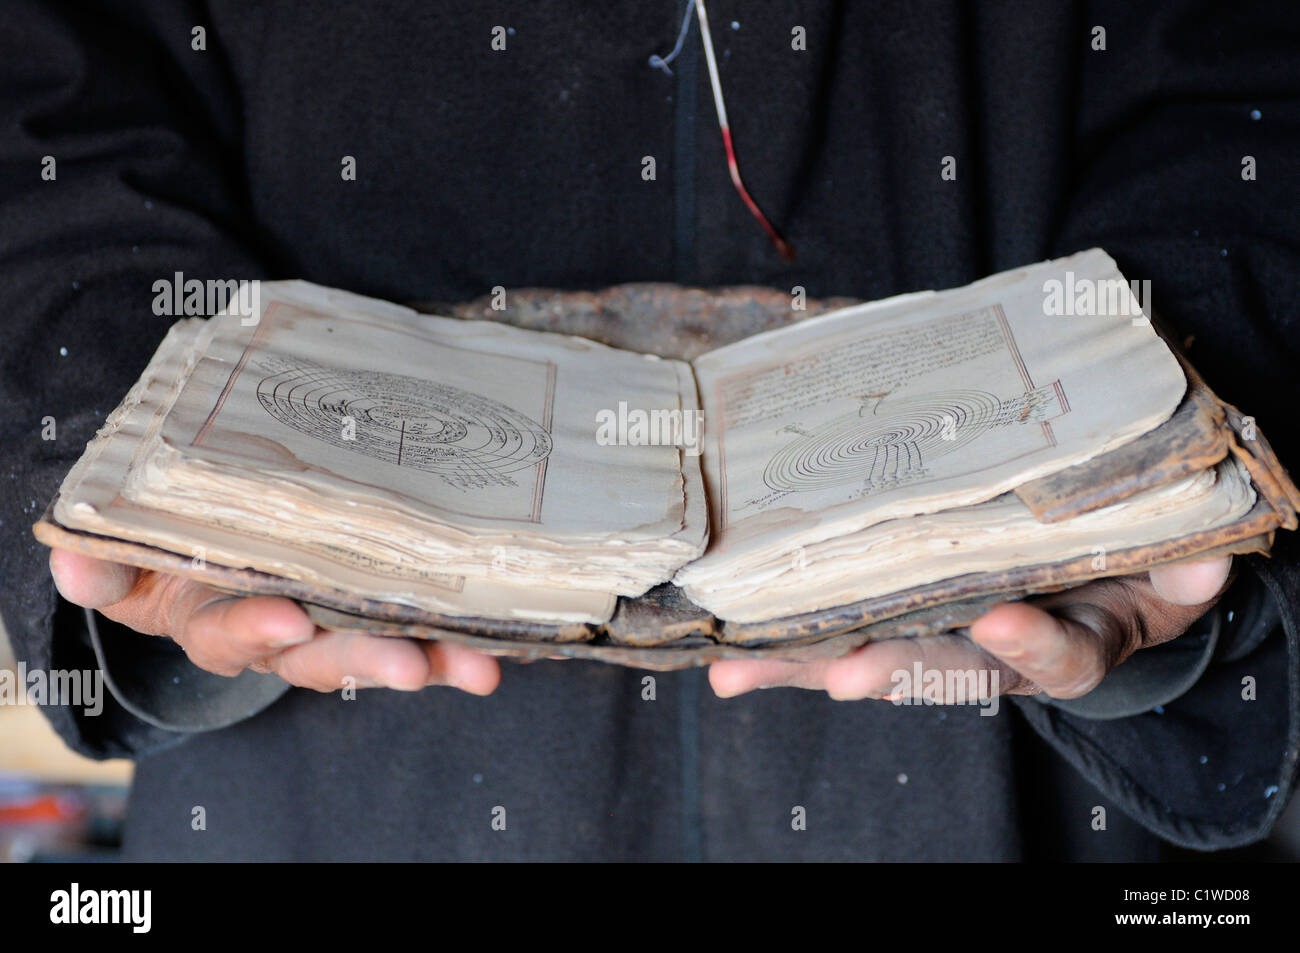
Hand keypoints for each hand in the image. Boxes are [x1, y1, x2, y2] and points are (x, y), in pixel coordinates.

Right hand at [48, 549, 500, 694]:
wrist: (216, 537)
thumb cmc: (174, 546)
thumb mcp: (127, 557)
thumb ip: (105, 561)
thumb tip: (73, 561)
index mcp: (213, 616)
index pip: (231, 630)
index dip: (256, 628)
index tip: (288, 617)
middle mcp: (281, 630)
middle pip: (323, 654)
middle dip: (366, 661)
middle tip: (410, 665)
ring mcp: (336, 621)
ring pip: (383, 646)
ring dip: (432, 659)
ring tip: (479, 666)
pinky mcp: (380, 606)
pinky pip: (421, 625)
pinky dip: (460, 636)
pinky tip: (506, 646)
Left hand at [709, 557, 1232, 702]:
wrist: (1088, 595)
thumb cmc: (1125, 582)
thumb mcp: (1169, 580)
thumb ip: (1182, 573)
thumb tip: (1202, 558)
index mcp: (1065, 646)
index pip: (1052, 652)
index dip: (1029, 642)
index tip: (1005, 624)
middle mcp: (990, 654)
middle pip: (937, 668)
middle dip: (888, 670)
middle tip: (842, 674)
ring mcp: (936, 639)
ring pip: (868, 656)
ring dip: (802, 664)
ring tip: (738, 669)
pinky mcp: (895, 619)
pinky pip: (837, 638)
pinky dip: (785, 648)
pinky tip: (728, 657)